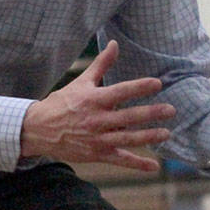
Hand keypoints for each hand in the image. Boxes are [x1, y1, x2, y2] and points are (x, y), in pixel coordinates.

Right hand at [20, 40, 175, 171]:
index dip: (139, 87)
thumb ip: (101, 64)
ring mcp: (97, 139)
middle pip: (128, 117)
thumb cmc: (63, 103)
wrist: (38, 129)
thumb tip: (115, 43)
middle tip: (171, 110)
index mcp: (94, 100)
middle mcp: (97, 120)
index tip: (157, 83)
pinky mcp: (97, 154)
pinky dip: (137, 164)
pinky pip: (119, 159)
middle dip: (151, 113)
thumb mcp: (81, 82)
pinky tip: (154, 166)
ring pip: (127, 139)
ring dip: (148, 137)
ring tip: (166, 133)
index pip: (121, 92)